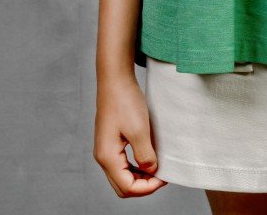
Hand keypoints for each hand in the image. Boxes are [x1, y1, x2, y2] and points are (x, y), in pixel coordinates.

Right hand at [93, 72, 167, 197]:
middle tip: (161, 176)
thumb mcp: (139, 130)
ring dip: (139, 177)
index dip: (147, 188)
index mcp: (108, 157)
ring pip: (122, 176)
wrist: (115, 78)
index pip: (127, 187)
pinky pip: (121, 163)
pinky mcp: (110, 141)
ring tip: (156, 167)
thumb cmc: (125, 101)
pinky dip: (135, 166)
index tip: (164, 177)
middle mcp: (103, 157)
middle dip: (143, 186)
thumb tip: (151, 171)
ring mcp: (105, 149)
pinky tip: (147, 157)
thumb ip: (145, 155)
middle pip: (122, 186)